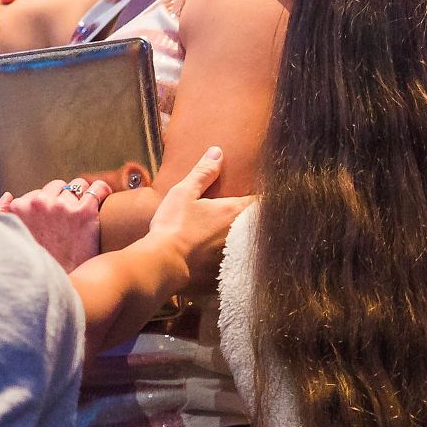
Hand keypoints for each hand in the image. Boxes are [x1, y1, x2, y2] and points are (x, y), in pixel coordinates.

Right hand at [0, 177, 111, 267]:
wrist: (60, 288)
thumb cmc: (33, 268)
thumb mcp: (9, 241)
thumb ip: (1, 216)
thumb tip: (9, 195)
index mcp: (20, 207)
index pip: (37, 193)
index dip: (46, 205)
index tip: (52, 217)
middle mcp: (40, 203)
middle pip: (57, 186)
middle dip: (62, 197)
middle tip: (68, 215)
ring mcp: (63, 207)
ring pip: (77, 185)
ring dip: (81, 195)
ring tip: (86, 208)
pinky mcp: (85, 213)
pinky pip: (98, 189)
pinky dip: (102, 189)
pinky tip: (104, 194)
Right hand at [144, 147, 250, 278]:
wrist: (163, 264)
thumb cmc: (173, 225)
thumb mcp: (184, 192)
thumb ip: (203, 172)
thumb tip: (218, 152)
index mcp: (232, 212)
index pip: (260, 202)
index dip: (262, 198)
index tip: (262, 195)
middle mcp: (240, 235)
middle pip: (258, 226)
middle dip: (256, 221)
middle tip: (252, 217)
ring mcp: (234, 257)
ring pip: (250, 248)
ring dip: (248, 243)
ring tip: (242, 240)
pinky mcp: (225, 275)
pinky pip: (238, 268)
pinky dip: (237, 264)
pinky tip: (228, 263)